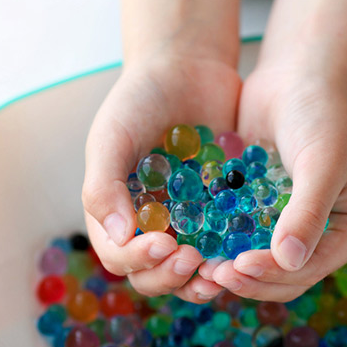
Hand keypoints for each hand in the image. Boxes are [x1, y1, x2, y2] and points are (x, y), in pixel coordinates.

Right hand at [82, 52, 240, 302]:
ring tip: (217, 270)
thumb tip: (119, 237)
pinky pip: (222, 246)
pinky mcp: (217, 214)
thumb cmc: (139, 99)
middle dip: (170, 276)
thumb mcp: (112, 137)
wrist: (187, 67)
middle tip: (192, 260)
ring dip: (199, 279)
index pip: (119, 256)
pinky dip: (229, 256)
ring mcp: (184, 223)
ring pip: (188, 271)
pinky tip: (243, 252)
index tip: (164, 243)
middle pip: (153, 274)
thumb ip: (103, 187)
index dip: (139, 259)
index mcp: (115, 214)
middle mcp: (148, 226)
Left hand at [200, 60, 346, 300]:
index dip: (273, 275)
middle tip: (211, 275)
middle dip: (249, 279)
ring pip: (258, 264)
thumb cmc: (321, 116)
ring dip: (231, 269)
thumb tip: (289, 261)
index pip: (308, 270)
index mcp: (346, 233)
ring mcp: (286, 227)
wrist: (297, 78)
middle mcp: (318, 237)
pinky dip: (220, 245)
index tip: (239, 266)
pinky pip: (239, 239)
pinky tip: (194, 244)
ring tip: (200, 266)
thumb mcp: (322, 163)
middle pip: (282, 276)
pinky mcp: (259, 213)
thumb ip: (308, 213)